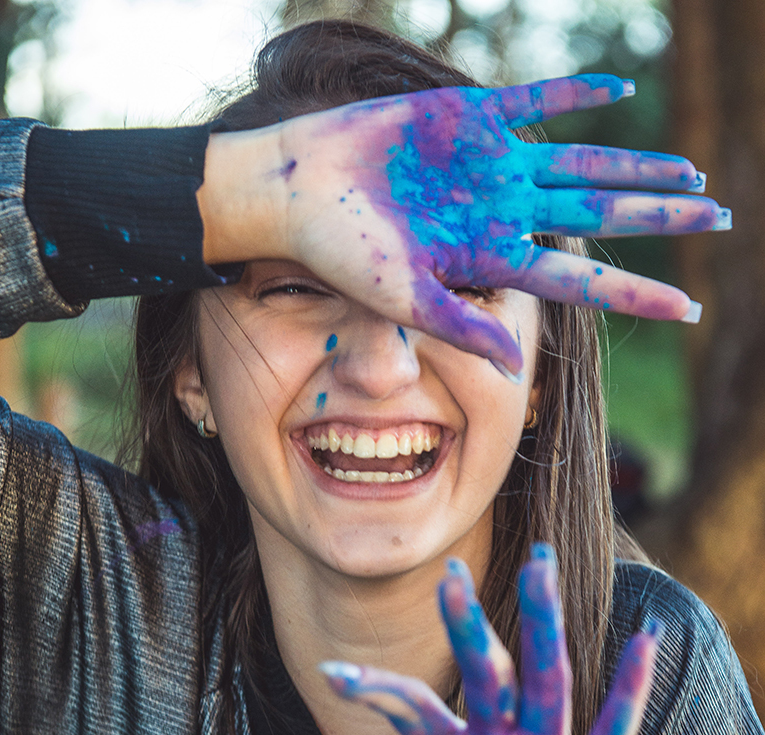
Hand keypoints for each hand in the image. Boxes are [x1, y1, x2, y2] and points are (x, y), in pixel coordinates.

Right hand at [204, 76, 728, 378]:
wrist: (294, 189)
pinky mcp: (467, 115)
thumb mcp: (400, 299)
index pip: (579, 281)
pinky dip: (572, 94)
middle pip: (597, 214)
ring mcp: (489, 164)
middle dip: (659, 217)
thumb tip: (516, 367)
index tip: (688, 309)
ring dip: (634, 166)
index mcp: (491, 257)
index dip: (635, 293)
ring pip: (580, 161)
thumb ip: (460, 324)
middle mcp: (500, 212)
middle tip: (719, 218)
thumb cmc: (337, 252)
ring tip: (689, 171)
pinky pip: (532, 99)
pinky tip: (617, 89)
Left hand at [305, 546, 677, 734]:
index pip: (414, 710)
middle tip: (451, 570)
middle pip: (483, 672)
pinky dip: (630, 689)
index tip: (331, 674)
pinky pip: (611, 733)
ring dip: (543, 625)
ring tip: (541, 567)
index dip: (376, 693)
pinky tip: (644, 640)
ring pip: (544, 682)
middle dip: (467, 624)